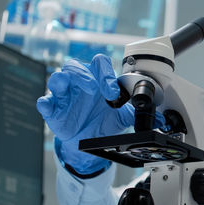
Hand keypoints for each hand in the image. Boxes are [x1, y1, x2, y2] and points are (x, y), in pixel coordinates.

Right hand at [37, 54, 132, 173]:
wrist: (91, 140)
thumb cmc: (104, 121)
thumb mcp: (123, 116)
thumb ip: (138, 113)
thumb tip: (159, 118)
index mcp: (98, 80)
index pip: (99, 64)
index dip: (106, 74)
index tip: (113, 93)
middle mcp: (80, 84)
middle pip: (75, 66)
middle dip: (84, 75)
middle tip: (93, 89)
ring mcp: (65, 96)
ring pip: (57, 78)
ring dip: (61, 80)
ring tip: (66, 87)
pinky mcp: (54, 110)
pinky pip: (44, 102)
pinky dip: (45, 102)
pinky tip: (49, 105)